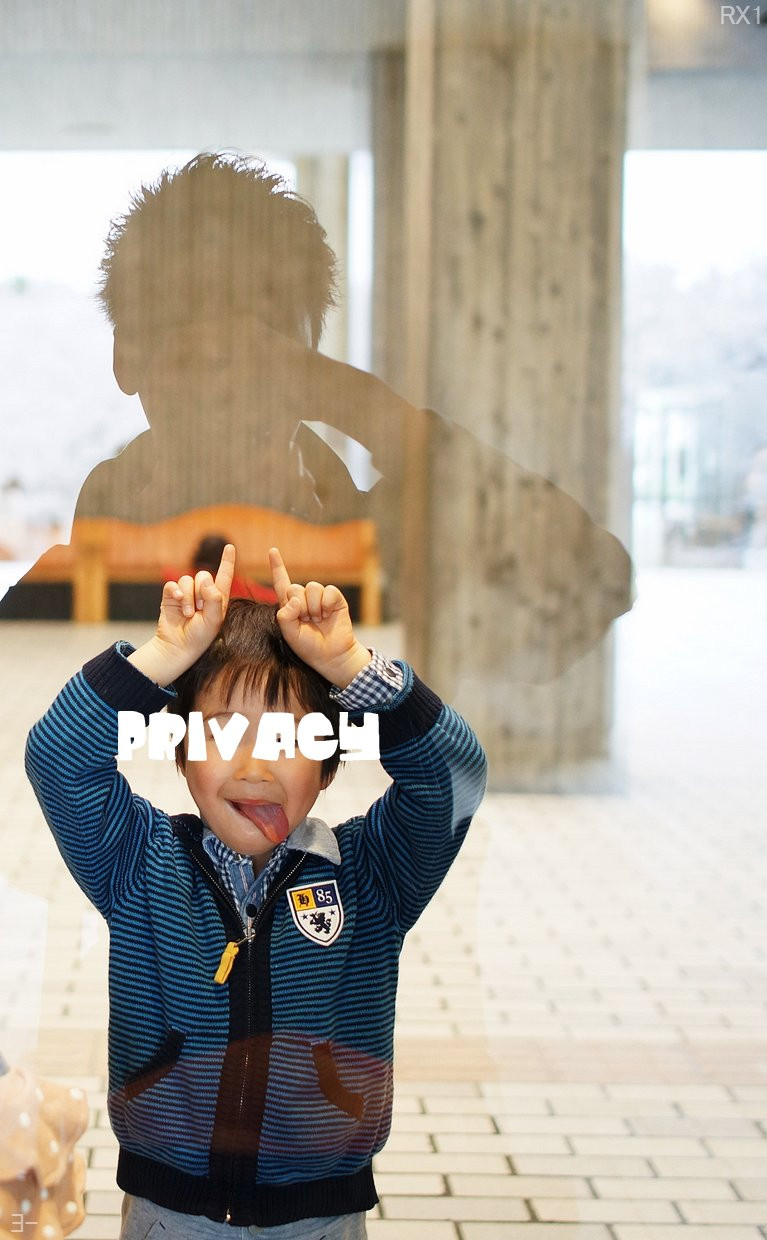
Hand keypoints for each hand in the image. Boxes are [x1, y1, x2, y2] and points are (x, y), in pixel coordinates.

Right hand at [128, 544, 235, 685]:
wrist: (178, 647)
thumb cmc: (200, 637)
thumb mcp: (213, 620)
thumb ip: (214, 598)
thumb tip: (205, 579)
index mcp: (218, 598)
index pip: (224, 575)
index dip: (227, 561)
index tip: (230, 547)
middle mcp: (202, 593)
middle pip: (203, 575)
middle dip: (201, 591)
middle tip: (200, 609)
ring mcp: (186, 594)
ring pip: (187, 580)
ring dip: (188, 597)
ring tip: (188, 614)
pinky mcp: (171, 596)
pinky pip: (173, 584)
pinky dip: (175, 591)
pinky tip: (177, 601)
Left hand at [269, 547, 370, 687]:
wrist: (332, 656)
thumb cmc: (309, 647)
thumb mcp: (290, 634)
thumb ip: (286, 616)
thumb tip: (295, 598)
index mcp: (290, 606)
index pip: (282, 583)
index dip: (277, 566)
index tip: (272, 550)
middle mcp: (304, 599)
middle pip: (295, 587)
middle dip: (300, 606)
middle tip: (308, 621)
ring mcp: (320, 598)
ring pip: (311, 587)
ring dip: (314, 607)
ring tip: (319, 620)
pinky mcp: (335, 598)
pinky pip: (328, 591)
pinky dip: (327, 604)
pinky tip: (329, 615)